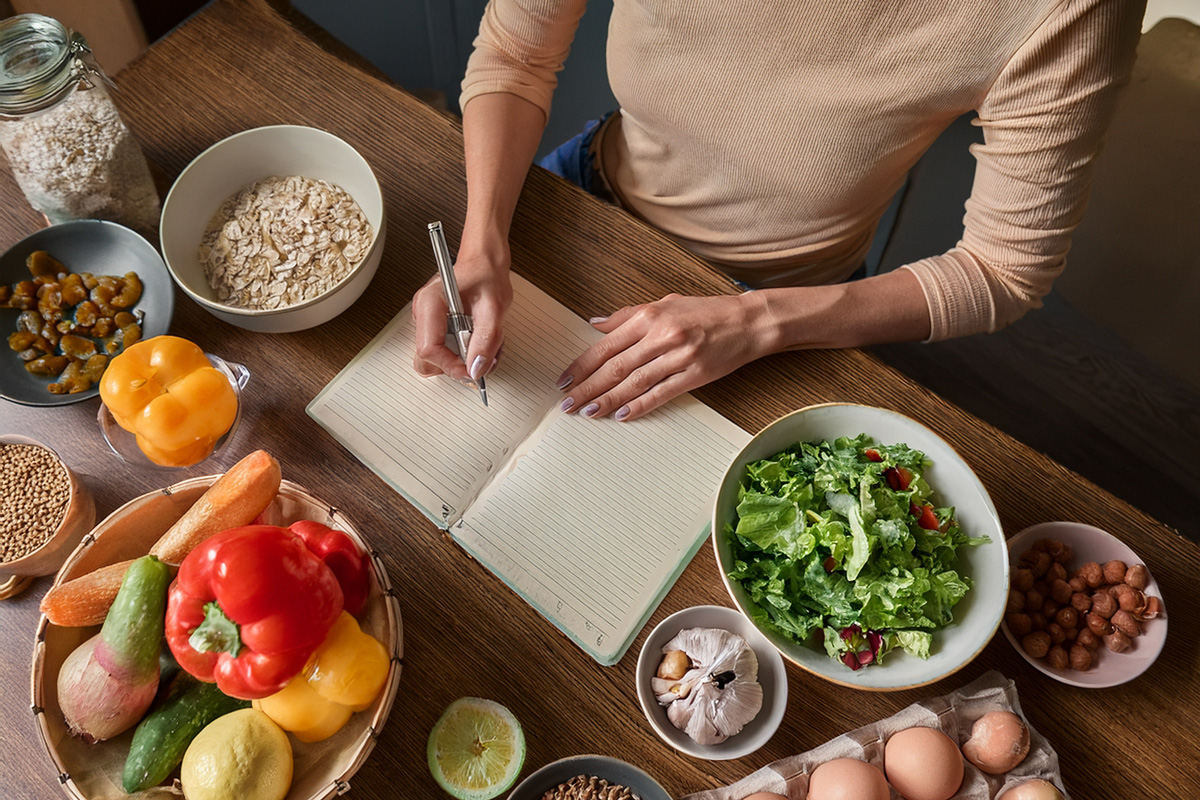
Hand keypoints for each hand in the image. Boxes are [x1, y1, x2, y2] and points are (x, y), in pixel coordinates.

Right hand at [412, 249, 511, 381]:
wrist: (485, 264)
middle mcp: (423, 313)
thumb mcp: (493, 308)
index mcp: (430, 303)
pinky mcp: (436, 327)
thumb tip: (476, 368)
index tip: (471, 369)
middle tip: (479, 357)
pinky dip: (463, 353)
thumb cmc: (486, 276)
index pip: (428, 348)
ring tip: (483, 344)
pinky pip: (443, 351)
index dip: (451, 365)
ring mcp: (427, 321)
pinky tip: (478, 340)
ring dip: (462, 360)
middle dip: (455, 365)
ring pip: (435, 359)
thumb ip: (485, 341)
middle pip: (426, 359)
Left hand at [557, 293, 774, 420]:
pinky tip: (622, 415)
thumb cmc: (706, 311)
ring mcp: (679, 358)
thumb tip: (595, 324)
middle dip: (587, 388)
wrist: (748, 321)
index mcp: (650, 317)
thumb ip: (628, 315)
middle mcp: (662, 337)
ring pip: (634, 383)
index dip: (581, 366)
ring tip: (588, 413)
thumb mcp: (665, 303)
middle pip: (615, 368)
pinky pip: (661, 394)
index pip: (605, 346)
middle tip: (567, 404)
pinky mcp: (695, 376)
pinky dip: (640, 406)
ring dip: (608, 401)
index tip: (564, 380)